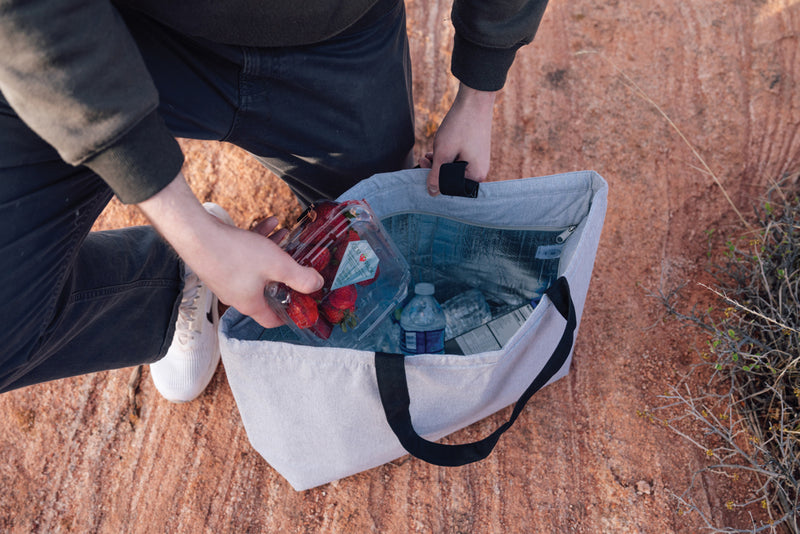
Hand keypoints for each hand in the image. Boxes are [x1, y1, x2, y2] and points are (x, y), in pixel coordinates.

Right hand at [138, 172, 323, 327]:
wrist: (196, 234)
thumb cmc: (236, 254)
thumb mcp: (278, 265)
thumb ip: (301, 278)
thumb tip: (318, 285)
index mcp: (251, 304)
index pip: (273, 320)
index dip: (290, 314)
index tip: (304, 301)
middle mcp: (236, 295)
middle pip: (267, 290)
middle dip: (285, 274)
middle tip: (298, 262)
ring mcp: (225, 279)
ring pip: (257, 268)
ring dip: (273, 251)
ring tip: (286, 234)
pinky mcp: (218, 263)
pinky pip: (244, 256)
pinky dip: (257, 242)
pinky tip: (269, 222)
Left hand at [421, 83, 496, 195]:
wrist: (474, 100)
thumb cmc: (460, 126)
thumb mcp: (443, 153)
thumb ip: (436, 176)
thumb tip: (431, 193)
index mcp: (475, 176)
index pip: (451, 189)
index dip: (434, 182)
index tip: (422, 170)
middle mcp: (479, 172)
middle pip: (452, 180)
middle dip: (435, 172)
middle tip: (423, 160)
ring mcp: (478, 162)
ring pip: (453, 170)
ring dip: (438, 164)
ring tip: (428, 153)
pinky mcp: (475, 153)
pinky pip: (458, 161)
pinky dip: (446, 157)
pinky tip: (437, 150)